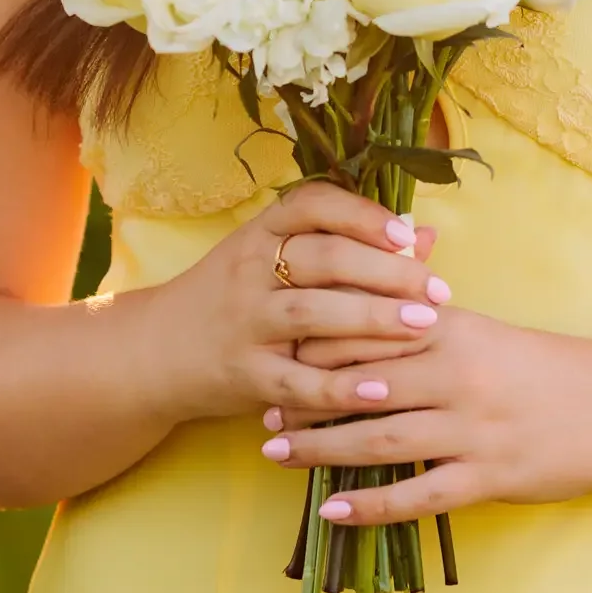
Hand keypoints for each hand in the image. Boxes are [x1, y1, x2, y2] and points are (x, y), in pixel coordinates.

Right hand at [128, 182, 450, 426]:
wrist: (154, 353)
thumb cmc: (236, 298)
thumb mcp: (279, 261)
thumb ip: (350, 246)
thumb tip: (426, 236)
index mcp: (260, 232)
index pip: (312, 204)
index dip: (363, 214)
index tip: (407, 235)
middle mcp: (249, 268)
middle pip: (323, 257)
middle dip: (387, 271)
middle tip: (437, 289)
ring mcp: (244, 321)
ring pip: (313, 312)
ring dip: (373, 318)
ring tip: (425, 325)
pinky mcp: (242, 375)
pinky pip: (297, 382)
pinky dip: (340, 387)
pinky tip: (381, 388)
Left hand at [259, 309, 591, 523]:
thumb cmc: (541, 366)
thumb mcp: (484, 330)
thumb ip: (427, 318)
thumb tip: (369, 303)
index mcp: (455, 328)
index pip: (373, 326)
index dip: (320, 338)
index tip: (278, 345)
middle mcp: (458, 374)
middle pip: (365, 383)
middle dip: (308, 396)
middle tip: (263, 405)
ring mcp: (472, 428)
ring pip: (381, 438)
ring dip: (323, 447)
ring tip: (278, 451)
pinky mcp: (487, 476)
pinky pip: (418, 494)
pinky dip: (371, 504)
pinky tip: (333, 509)